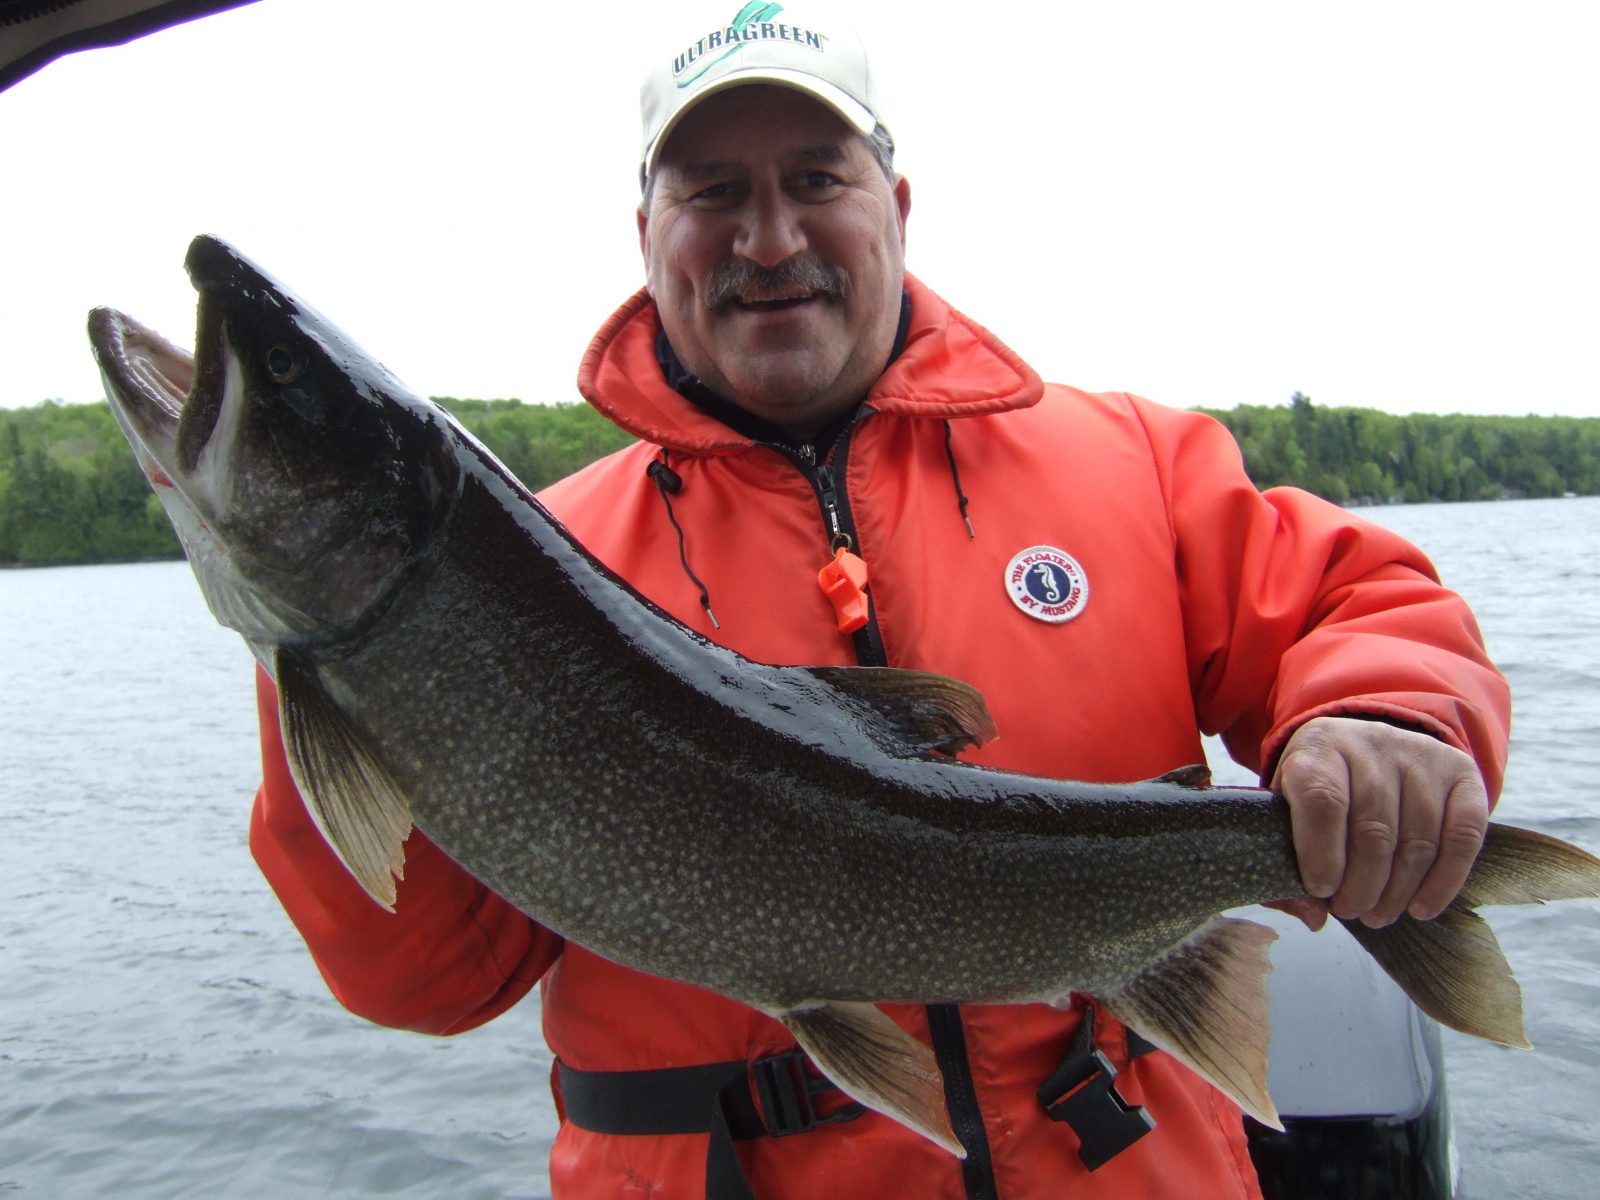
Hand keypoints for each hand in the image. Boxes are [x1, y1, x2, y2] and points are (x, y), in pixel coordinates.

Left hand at [1268, 716, 1489, 930]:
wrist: (1368, 744)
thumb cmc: (1322, 784)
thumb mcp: (1290, 805)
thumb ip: (1287, 859)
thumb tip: (1312, 917)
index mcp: (1321, 746)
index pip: (1323, 800)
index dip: (1322, 854)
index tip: (1320, 890)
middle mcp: (1373, 744)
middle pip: (1374, 830)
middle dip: (1361, 886)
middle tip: (1350, 912)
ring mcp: (1423, 756)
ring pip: (1418, 841)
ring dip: (1398, 892)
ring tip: (1378, 914)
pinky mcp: (1462, 773)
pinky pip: (1463, 837)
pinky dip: (1444, 881)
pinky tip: (1421, 907)